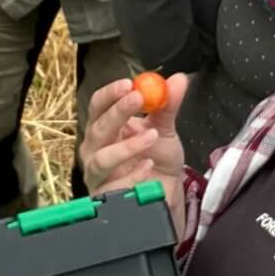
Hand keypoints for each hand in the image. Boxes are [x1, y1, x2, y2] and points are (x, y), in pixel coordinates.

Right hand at [81, 73, 187, 231]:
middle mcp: (95, 148)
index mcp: (105, 127)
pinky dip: (132, 175)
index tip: (128, 84)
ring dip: (126, 146)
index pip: (98, 105)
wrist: (165, 192)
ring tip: (152, 136)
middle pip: (98, 128)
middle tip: (138, 99)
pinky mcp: (105, 196)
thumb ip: (168, 106)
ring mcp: (97, 174)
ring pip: (101, 158)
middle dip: (117, 112)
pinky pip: (114, 186)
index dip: (110, 94)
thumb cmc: (157, 158)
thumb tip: (179, 79)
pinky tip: (149, 166)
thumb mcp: (165, 130)